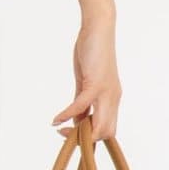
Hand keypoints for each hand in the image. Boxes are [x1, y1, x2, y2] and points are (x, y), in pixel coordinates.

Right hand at [53, 18, 121, 141]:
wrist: (98, 29)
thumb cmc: (92, 53)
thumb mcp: (86, 82)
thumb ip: (82, 102)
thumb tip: (76, 121)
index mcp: (112, 99)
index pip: (108, 129)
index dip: (91, 138)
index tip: (71, 135)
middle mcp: (113, 98)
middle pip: (106, 133)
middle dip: (85, 141)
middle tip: (65, 135)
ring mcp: (107, 93)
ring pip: (99, 126)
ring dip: (77, 132)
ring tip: (60, 131)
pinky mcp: (96, 83)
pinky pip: (81, 106)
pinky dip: (67, 115)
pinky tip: (55, 119)